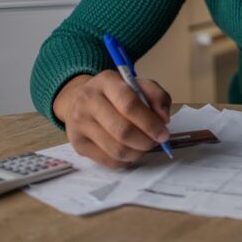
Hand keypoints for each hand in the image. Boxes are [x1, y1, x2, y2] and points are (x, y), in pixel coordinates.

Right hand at [53, 72, 170, 168]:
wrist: (80, 100)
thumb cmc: (116, 93)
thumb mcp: (138, 84)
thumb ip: (157, 96)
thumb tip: (164, 119)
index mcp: (106, 81)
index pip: (129, 105)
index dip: (150, 123)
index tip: (164, 133)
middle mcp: (88, 101)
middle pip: (122, 130)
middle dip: (146, 141)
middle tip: (156, 141)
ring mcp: (79, 124)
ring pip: (116, 149)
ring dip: (138, 152)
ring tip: (145, 146)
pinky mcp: (77, 143)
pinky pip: (108, 160)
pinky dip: (126, 160)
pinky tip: (131, 151)